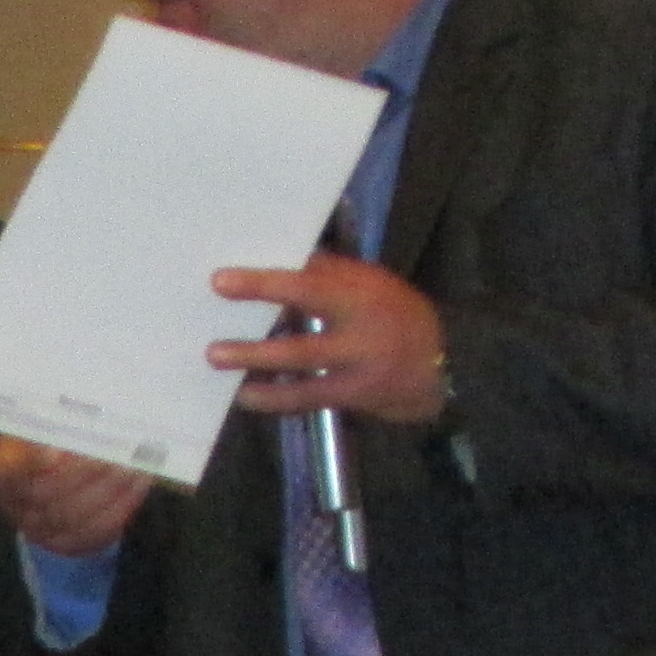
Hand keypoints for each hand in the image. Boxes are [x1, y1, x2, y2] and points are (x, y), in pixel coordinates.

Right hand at [0, 437, 151, 559]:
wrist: (48, 482)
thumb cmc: (48, 444)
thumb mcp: (41, 427)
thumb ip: (57, 424)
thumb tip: (84, 410)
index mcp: (4, 472)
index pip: (13, 470)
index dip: (33, 462)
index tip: (56, 449)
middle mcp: (16, 506)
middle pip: (49, 495)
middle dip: (86, 474)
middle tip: (116, 455)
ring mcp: (40, 530)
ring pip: (76, 518)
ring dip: (110, 492)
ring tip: (134, 469)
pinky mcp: (67, 543)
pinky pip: (95, 533)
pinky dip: (120, 509)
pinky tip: (136, 487)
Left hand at [206, 253, 450, 427]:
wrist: (443, 363)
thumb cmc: (397, 313)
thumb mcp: (372, 283)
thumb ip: (330, 273)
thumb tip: (279, 257)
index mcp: (363, 295)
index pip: (307, 285)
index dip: (264, 285)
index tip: (221, 282)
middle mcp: (361, 334)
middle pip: (304, 342)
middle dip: (256, 348)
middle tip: (213, 349)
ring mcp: (359, 369)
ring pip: (303, 375)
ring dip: (260, 374)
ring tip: (221, 367)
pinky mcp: (355, 396)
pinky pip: (309, 398)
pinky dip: (276, 398)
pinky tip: (247, 397)